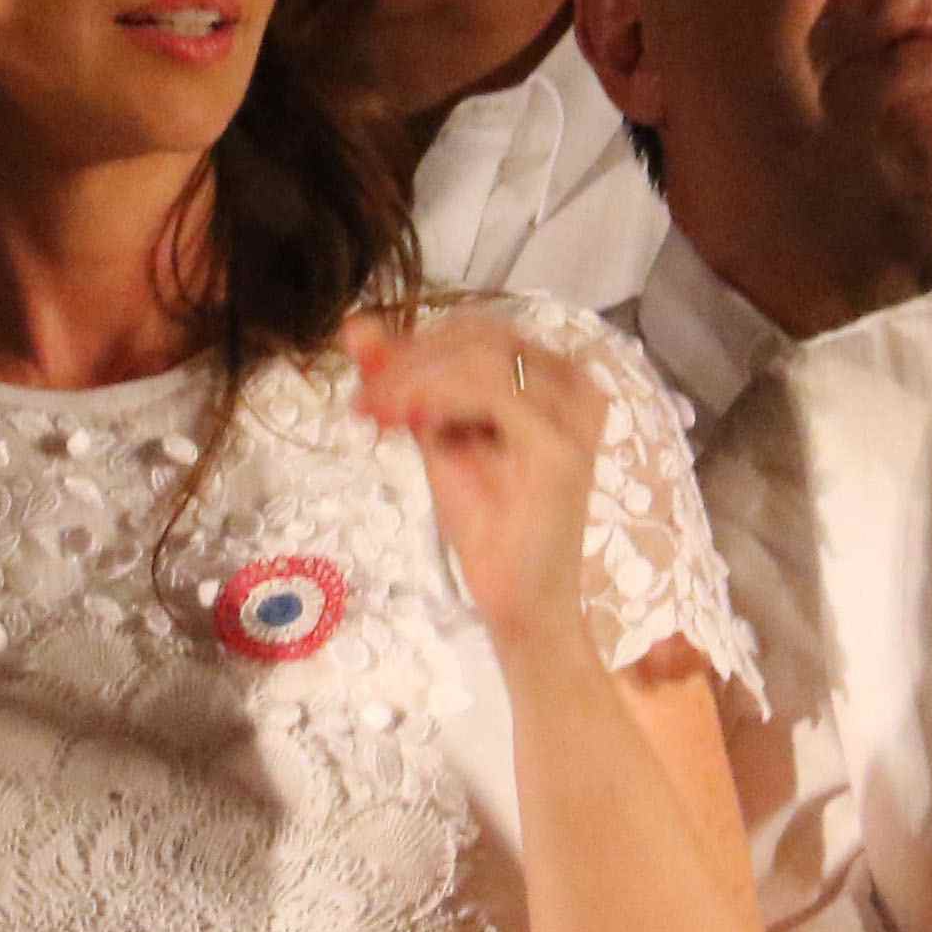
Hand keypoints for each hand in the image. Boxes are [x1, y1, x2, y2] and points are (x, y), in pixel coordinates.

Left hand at [346, 309, 602, 667]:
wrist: (523, 602)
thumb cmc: (491, 527)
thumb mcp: (438, 438)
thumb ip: (406, 384)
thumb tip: (357, 329)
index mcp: (553, 378)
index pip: (478, 332)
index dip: (417, 342)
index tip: (364, 368)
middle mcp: (574, 386)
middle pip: (480, 335)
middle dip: (410, 358)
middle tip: (365, 396)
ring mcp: (573, 414)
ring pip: (483, 356)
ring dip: (417, 376)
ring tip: (378, 410)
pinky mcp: (560, 447)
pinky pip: (493, 392)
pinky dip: (442, 396)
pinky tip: (411, 418)